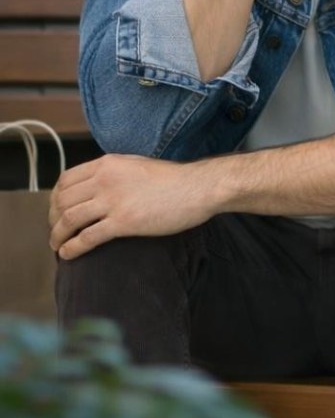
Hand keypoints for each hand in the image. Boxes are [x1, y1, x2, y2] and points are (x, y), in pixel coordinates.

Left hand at [49, 154, 218, 259]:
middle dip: (52, 220)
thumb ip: (115, 172)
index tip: (56, 211)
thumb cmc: (174, 179)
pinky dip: (72, 248)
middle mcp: (105, 179)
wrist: (198, 188)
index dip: (54, 199)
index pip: (65, 180)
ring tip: (58, 245)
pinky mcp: (124, 222)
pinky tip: (68, 254)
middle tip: (56, 232)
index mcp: (108, 163)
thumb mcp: (137, 165)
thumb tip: (98, 185)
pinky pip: (87, 237)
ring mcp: (114, 200)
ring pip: (68, 219)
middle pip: (62, 201)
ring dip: (57, 236)